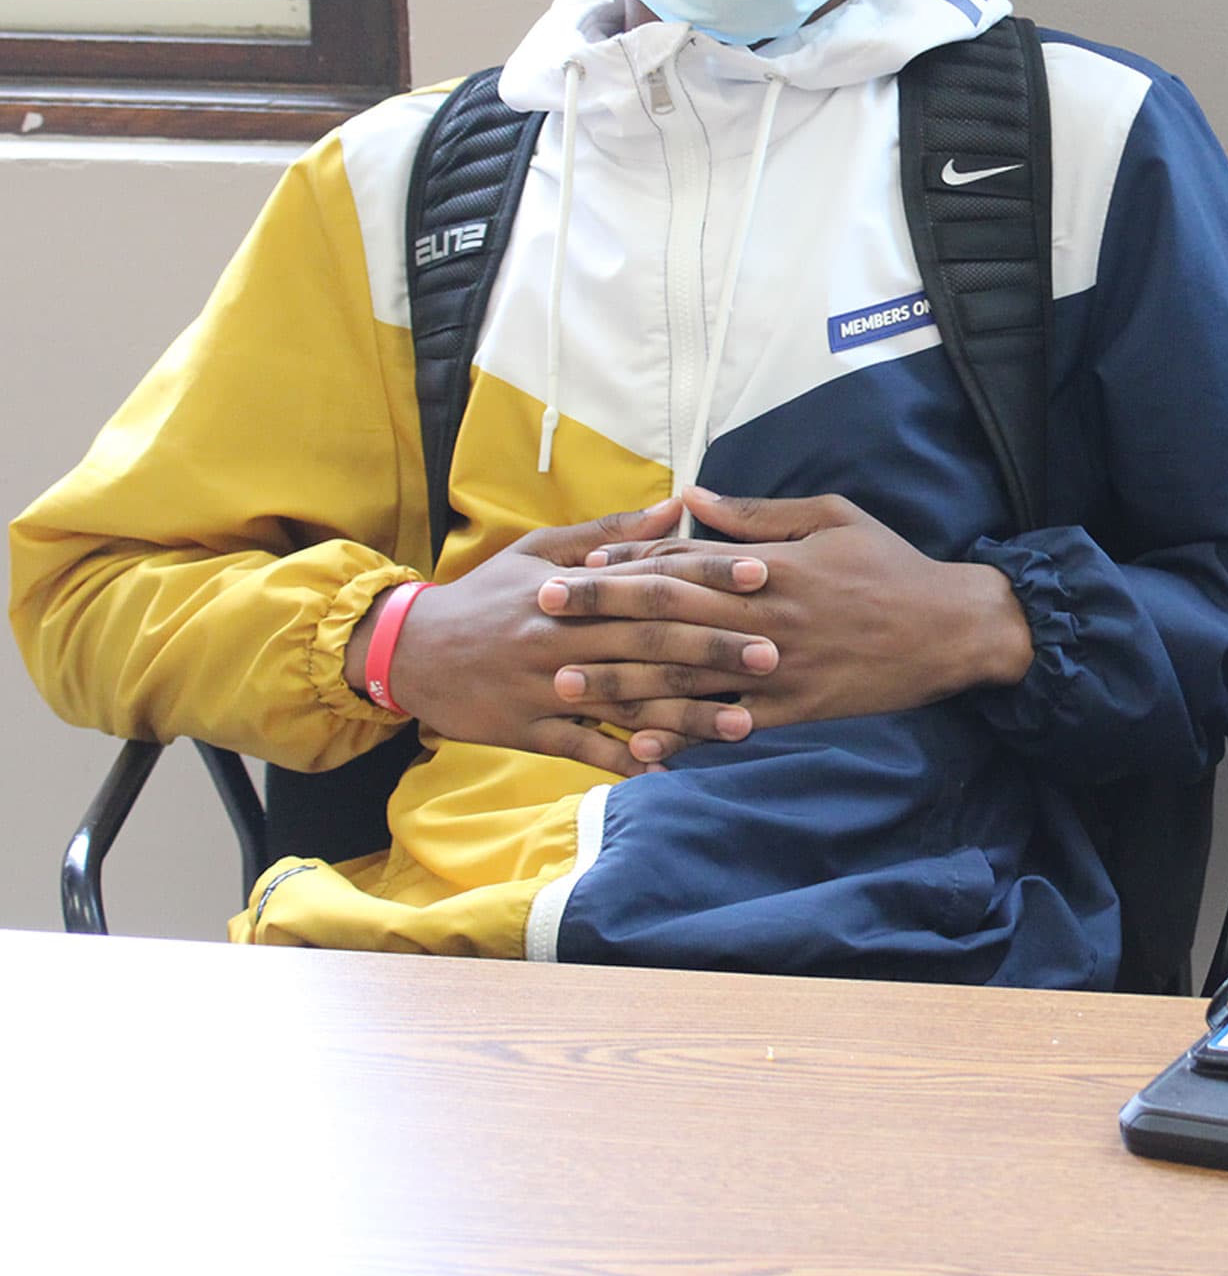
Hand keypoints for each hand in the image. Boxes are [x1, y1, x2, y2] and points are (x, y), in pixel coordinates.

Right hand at [347, 500, 778, 776]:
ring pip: (627, 702)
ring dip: (687, 716)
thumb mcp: (540, 550)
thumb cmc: (486, 595)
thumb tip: (679, 504)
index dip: (707, 579)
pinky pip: (583, 749)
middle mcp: (561, 637)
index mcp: (570, 590)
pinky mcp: (528, 730)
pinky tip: (670, 770)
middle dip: (713, 650)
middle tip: (773, 654)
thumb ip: (612, 533)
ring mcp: (544, 687)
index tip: (762, 575)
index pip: (650, 581)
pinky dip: (625, 761)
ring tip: (744, 725)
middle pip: (648, 644)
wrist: (407, 650)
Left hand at [558, 486, 1035, 727]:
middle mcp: (767, 617)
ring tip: (566, 685)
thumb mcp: (833, 517)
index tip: (572, 566)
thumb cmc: (892, 565)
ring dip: (622, 681)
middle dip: (601, 614)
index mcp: (773, 566)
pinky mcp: (796, 708)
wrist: (952, 628)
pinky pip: (730, 725)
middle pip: (669, 616)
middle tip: (540, 614)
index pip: (683, 563)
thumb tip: (694, 497)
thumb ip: (759, 514)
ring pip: (687, 676)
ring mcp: (779, 668)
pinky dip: (683, 736)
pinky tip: (639, 747)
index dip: (625, 566)